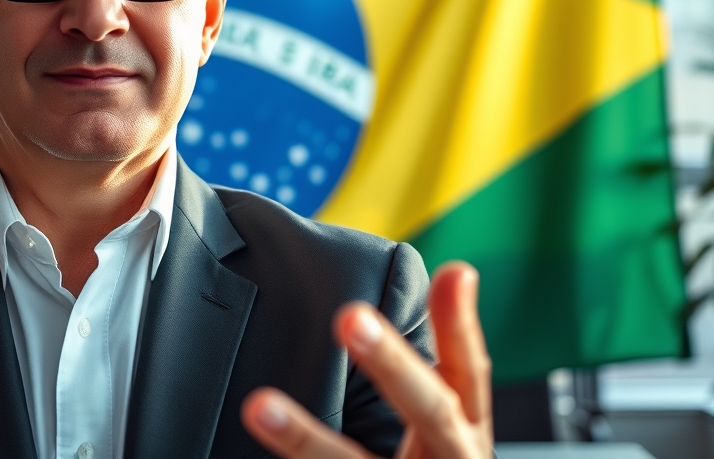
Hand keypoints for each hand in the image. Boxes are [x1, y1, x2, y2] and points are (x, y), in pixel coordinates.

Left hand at [241, 262, 490, 458]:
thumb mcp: (450, 436)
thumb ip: (443, 366)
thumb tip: (459, 272)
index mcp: (465, 444)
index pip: (471, 376)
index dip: (463, 327)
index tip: (455, 271)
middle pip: (431, 415)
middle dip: (394, 366)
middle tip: (350, 315)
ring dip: (306, 440)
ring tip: (258, 403)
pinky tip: (242, 444)